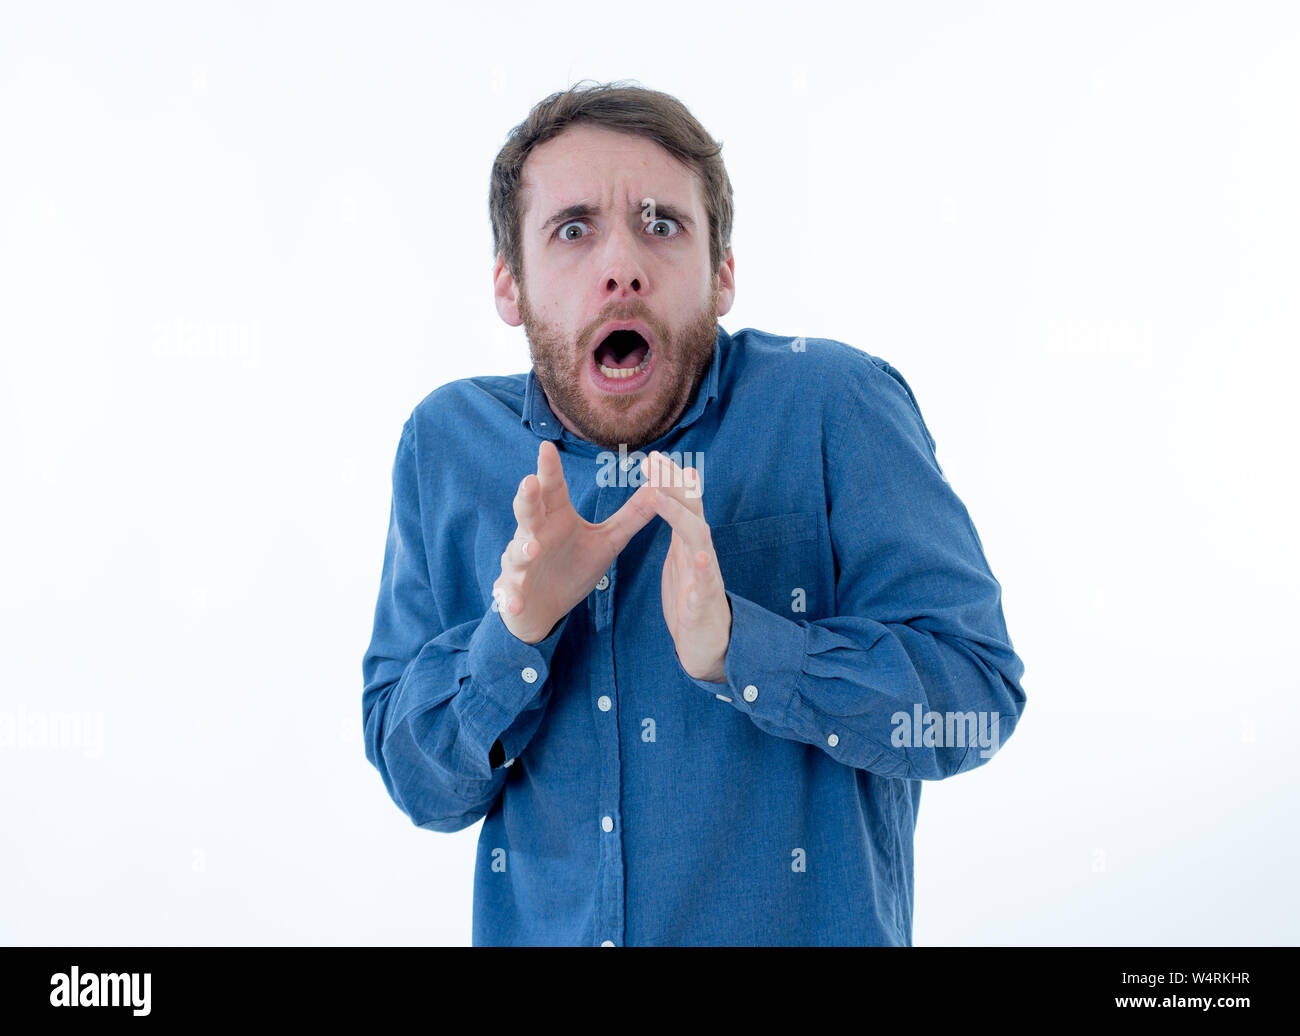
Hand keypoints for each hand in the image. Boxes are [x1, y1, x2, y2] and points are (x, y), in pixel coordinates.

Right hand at [493, 440, 657, 643]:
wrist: (543, 608)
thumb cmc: (572, 568)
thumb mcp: (607, 541)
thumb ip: (631, 516)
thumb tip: (659, 487)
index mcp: (555, 516)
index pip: (553, 488)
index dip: (549, 468)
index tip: (546, 447)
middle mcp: (534, 534)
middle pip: (528, 511)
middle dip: (527, 497)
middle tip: (530, 482)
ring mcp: (522, 563)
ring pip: (518, 551)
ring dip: (523, 549)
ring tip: (533, 548)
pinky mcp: (515, 591)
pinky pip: (513, 594)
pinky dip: (513, 599)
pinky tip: (515, 604)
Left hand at [642, 450, 731, 682]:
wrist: (710, 644)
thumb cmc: (693, 596)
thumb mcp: (682, 553)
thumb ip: (681, 522)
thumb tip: (681, 484)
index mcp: (689, 542)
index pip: (683, 503)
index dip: (670, 479)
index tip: (653, 456)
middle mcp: (701, 552)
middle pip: (691, 511)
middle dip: (673, 485)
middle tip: (654, 461)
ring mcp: (705, 576)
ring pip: (698, 540)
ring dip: (679, 517)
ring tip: (658, 496)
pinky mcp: (703, 605)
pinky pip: (705, 586)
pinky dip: (704, 571)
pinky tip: (701, 558)